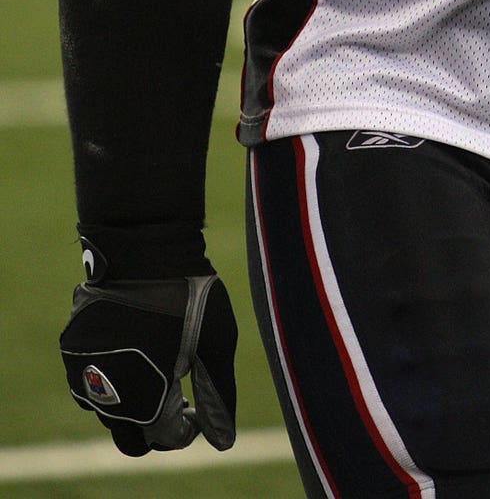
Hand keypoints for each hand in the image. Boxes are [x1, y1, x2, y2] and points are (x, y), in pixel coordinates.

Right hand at [60, 272, 236, 455]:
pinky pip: (87, 382)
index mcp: (146, 398)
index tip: (196, 409)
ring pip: (105, 411)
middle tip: (176, 400)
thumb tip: (222, 440)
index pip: (164, 439)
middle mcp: (108, 394)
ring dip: (129, 405)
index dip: (185, 429)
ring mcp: (84, 371)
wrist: (143, 245)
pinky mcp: (72, 349)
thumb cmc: (187, 292)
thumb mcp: (216, 341)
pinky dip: (109, 380)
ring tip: (156, 371)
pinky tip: (132, 354)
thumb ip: (218, 394)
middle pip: (129, 437)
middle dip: (154, 428)